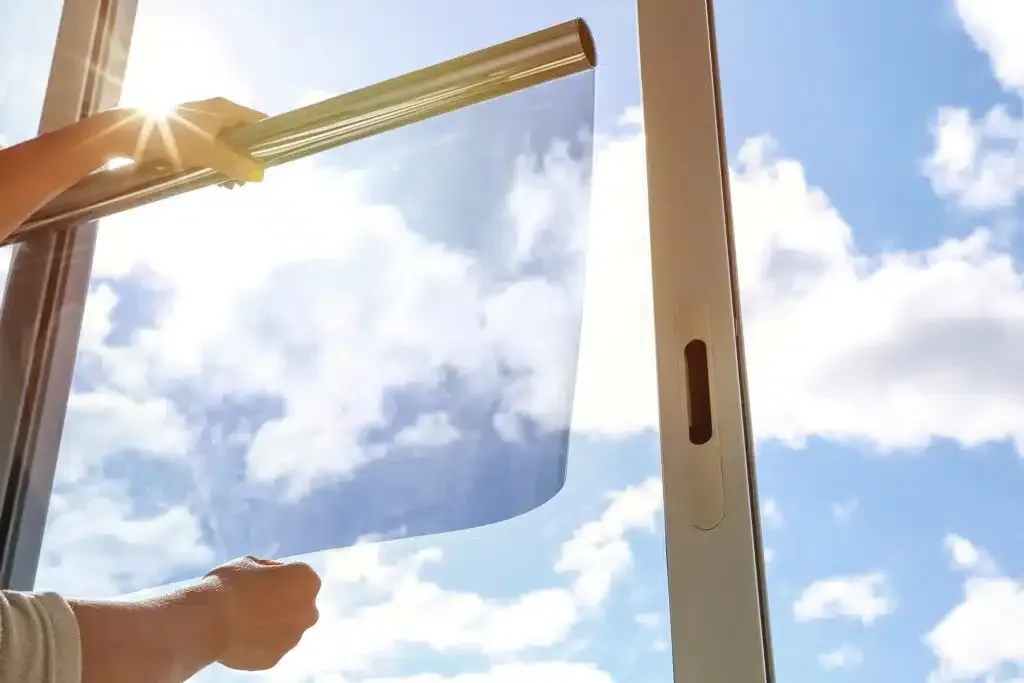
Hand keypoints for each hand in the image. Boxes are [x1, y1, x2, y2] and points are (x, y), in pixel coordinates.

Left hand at [109, 97, 266, 182]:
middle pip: (244, 136)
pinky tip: (216, 181)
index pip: (258, 121)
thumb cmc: (171, 137)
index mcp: (224, 109)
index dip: (269, 138)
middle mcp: (216, 113)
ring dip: (232, 165)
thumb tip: (261, 176)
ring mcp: (202, 125)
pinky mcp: (188, 136)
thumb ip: (235, 164)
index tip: (275, 159)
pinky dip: (217, 164)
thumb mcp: (207, 153)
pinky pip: (212, 151)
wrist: (126, 135)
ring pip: (227, 146)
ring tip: (232, 186)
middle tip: (250, 181)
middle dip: (249, 159)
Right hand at [199, 556, 320, 670]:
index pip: (298, 576)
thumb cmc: (228, 584)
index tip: (258, 580)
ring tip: (241, 620)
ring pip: (285, 629)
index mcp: (307, 581)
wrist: (207, 621)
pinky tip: (238, 636)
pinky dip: (258, 643)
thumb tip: (274, 578)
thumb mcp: (250, 563)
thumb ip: (270, 571)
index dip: (277, 577)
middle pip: (298, 605)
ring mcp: (293, 638)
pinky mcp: (276, 658)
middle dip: (281, 604)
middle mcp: (308, 611)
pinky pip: (268, 647)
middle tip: (252, 602)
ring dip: (270, 625)